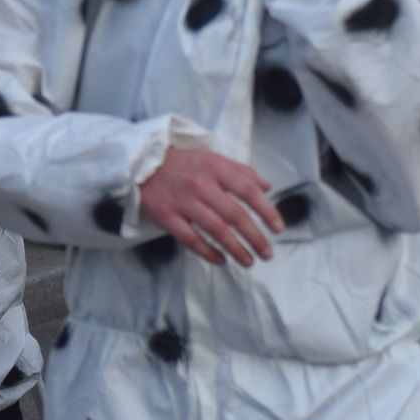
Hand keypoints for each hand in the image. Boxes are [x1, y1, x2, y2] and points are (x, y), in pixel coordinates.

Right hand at [138, 146, 282, 267]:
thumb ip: (241, 171)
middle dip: (255, 237)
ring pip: (215, 230)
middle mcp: (201, 185)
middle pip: (234, 215)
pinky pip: (190, 239)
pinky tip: (221, 260)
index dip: (266, 210)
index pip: (248, 190)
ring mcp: (183, 202)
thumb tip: (267, 186)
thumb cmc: (183, 163)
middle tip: (267, 253)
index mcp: (215, 168)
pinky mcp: (167, 217)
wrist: (141, 164)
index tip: (278, 228)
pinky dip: (207, 252)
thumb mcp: (212, 158)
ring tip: (249, 261)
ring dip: (235, 249)